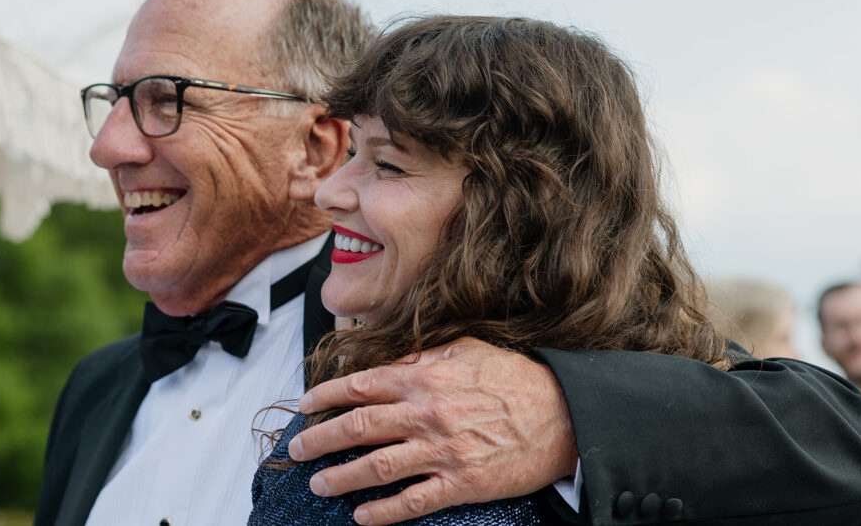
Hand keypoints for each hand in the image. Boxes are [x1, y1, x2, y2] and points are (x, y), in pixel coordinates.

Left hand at [288, 337, 577, 524]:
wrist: (563, 414)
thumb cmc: (515, 378)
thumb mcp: (466, 350)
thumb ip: (424, 356)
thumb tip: (389, 363)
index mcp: (426, 378)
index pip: (362, 385)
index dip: (326, 395)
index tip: (305, 404)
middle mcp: (427, 414)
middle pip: (358, 427)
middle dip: (320, 439)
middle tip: (296, 449)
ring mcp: (443, 451)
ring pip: (377, 467)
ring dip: (341, 477)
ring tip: (317, 483)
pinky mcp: (462, 484)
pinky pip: (413, 501)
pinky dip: (383, 511)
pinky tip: (361, 516)